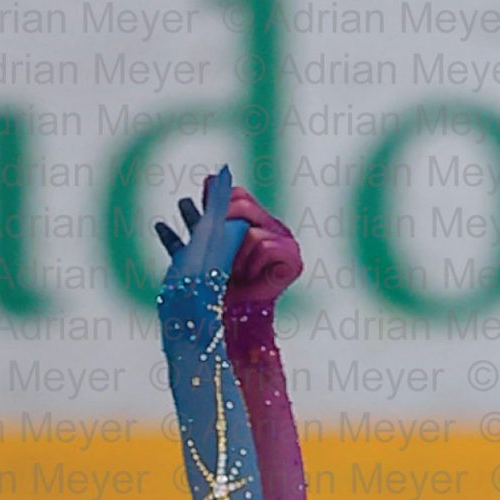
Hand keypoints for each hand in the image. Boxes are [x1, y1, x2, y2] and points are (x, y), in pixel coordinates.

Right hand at [153, 164, 248, 307]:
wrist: (187, 310)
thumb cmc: (202, 267)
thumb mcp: (211, 227)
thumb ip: (218, 200)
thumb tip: (226, 171)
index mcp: (229, 235)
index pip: (231, 208)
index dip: (226, 192)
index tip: (221, 177)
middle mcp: (218, 246)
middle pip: (215, 217)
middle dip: (209, 201)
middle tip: (206, 184)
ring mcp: (201, 258)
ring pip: (197, 231)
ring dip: (190, 215)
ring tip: (183, 201)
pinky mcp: (184, 269)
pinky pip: (178, 247)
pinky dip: (170, 234)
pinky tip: (159, 225)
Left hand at [155, 173, 301, 310]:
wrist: (231, 320)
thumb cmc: (217, 284)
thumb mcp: (206, 244)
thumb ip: (207, 214)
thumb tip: (206, 179)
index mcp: (256, 220)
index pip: (236, 195)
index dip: (218, 208)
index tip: (208, 232)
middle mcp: (273, 226)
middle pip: (241, 206)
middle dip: (224, 231)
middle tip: (224, 257)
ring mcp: (286, 241)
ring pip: (248, 229)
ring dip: (235, 255)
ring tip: (238, 273)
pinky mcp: (293, 258)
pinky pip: (263, 245)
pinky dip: (249, 264)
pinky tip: (251, 277)